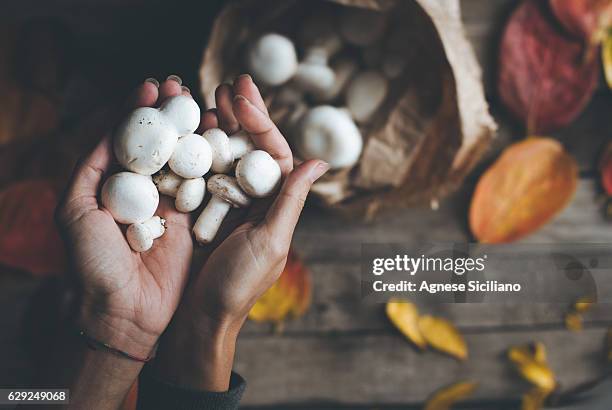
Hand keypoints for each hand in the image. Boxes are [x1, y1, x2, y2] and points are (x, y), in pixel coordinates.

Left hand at [56, 77, 194, 357]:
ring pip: (183, 159)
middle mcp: (142, 191)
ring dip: (193, 131)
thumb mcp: (76, 208)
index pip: (127, 138)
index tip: (151, 86)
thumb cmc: (91, 262)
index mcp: (112, 185)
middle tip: (179, 86)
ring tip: (203, 104)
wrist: (123, 311)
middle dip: (169, 113)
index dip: (138, 111)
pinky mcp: (192, 222)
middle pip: (158, 143)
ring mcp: (169, 206)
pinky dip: (212, 163)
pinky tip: (219, 139)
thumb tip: (110, 128)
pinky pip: (203, 188)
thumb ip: (91, 167)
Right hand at [152, 75, 328, 389]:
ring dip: (219, 125)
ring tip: (209, 96)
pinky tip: (189, 128)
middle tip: (228, 83)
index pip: (274, 153)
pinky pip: (199, 173)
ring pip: (224, 155)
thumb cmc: (239, 285)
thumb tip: (320, 161)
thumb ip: (291, 200)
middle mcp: (254, 199)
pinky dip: (195, 150)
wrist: (200, 317)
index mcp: (275, 203)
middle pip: (249, 147)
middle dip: (241, 114)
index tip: (246, 94)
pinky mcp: (199, 210)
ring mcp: (225, 203)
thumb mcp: (270, 240)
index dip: (262, 122)